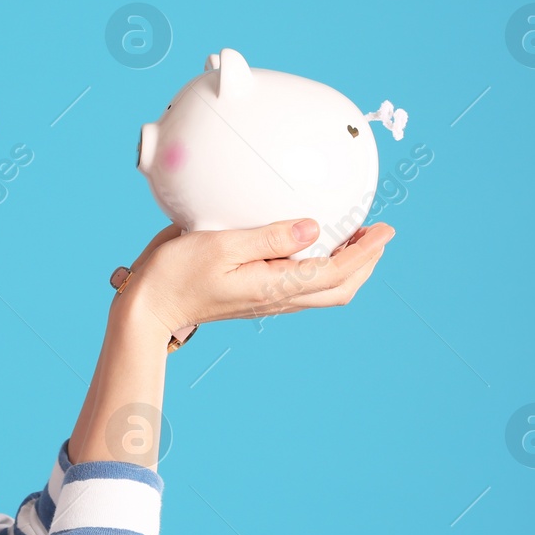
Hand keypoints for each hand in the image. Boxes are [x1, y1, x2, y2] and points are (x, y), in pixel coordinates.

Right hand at [111, 218, 394, 338]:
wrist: (149, 306)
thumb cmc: (176, 273)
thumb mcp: (221, 245)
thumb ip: (270, 237)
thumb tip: (313, 228)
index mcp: (274, 287)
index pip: (336, 273)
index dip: (366, 253)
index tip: (386, 230)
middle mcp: (276, 299)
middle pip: (339, 290)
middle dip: (365, 263)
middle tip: (378, 233)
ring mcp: (266, 301)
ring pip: (323, 291)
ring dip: (347, 266)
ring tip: (355, 238)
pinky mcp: (254, 296)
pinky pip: (301, 286)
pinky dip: (322, 268)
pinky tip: (313, 248)